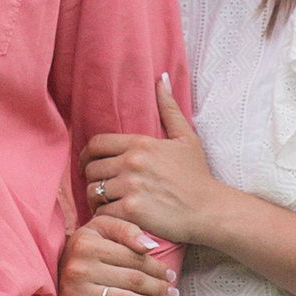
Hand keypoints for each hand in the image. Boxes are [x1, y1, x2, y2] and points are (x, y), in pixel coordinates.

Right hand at [57, 208, 177, 295]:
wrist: (51, 268)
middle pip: (132, 280)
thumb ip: (126, 229)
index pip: (134, 258)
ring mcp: (73, 291)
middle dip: (158, 288)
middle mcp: (79, 267)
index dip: (157, 268)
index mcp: (88, 243)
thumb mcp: (102, 227)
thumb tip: (150, 247)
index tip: (172, 276)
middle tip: (173, 294)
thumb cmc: (86, 245)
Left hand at [83, 84, 223, 248]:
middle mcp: (132, 163)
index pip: (96, 144)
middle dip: (93, 179)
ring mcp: (130, 187)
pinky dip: (104, 216)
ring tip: (106, 203)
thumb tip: (162, 79)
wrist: (209, 210)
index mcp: (140, 144)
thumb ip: (169, 109)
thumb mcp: (186, 138)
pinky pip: (102, 212)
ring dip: (96, 199)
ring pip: (93, 191)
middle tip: (101, 188)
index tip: (87, 164)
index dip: (86, 155)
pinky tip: (114, 217)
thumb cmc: (197, 176)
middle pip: (91, 169)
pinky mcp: (130, 211)